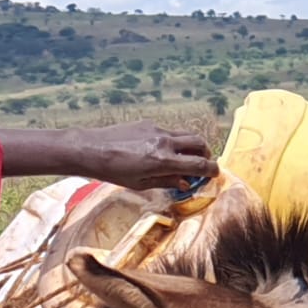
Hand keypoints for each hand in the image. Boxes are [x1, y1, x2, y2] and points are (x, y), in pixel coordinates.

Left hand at [70, 122, 216, 191]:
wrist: (92, 149)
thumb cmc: (113, 171)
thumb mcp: (141, 183)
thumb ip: (167, 181)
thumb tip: (185, 182)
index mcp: (163, 160)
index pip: (198, 164)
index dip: (211, 170)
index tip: (215, 174)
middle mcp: (164, 142)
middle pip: (199, 143)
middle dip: (205, 154)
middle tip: (202, 165)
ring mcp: (157, 130)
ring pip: (185, 135)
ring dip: (192, 146)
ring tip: (185, 158)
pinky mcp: (149, 124)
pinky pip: (169, 132)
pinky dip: (174, 141)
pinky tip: (162, 152)